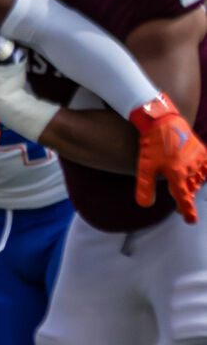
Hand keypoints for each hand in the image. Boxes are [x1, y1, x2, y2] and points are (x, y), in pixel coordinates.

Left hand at [130, 95, 206, 221]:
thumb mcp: (144, 168)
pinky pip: (206, 168)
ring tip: (185, 192)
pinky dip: (202, 175)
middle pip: (190, 190)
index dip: (187, 211)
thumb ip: (145, 188)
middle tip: (180, 211)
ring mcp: (198, 159)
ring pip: (199, 180)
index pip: (183, 198)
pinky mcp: (202, 152)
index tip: (191, 221)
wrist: (163, 122)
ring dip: (192, 188)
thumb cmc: (152, 145)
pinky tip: (197, 179)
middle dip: (186, 200)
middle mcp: (190, 168)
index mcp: (176, 174)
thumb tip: (145, 206)